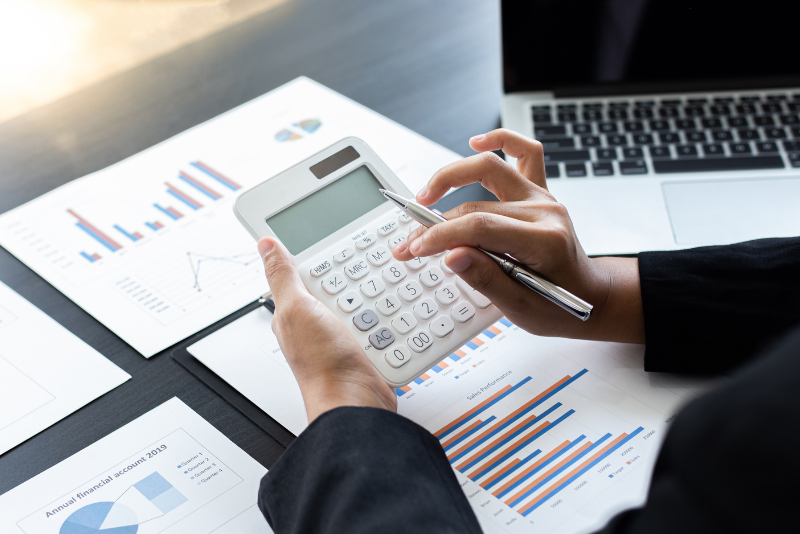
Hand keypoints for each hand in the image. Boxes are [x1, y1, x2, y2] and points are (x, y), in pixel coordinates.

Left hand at [259, 237, 396, 422]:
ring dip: (373, 297)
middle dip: (353, 276)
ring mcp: (340, 336)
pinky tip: (390, 314)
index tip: (334, 242)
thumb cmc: (322, 365)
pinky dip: (385, 318)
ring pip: (360, 301)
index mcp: (293, 311)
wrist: (356, 402)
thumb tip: (265, 245)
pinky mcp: (364, 348)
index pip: (303, 272)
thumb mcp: (297, 309)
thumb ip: (283, 276)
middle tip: (366, 267)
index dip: (317, 257)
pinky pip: (378, 322)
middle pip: (337, 284)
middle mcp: (315, 324)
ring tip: (382, 290)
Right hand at [392, 129, 643, 342]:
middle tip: (410, 243)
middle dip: (435, 223)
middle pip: (477, 204)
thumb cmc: (559, 306)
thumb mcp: (521, 307)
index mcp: (544, 241)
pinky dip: (500, 140)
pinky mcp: (539, 191)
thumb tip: (451, 255)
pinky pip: (525, 152)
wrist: (591, 297)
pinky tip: (476, 143)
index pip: (481, 227)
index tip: (415, 249)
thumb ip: (485, 279)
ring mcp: (542, 197)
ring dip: (452, 177)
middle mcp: (545, 211)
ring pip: (491, 168)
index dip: (441, 236)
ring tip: (425, 196)